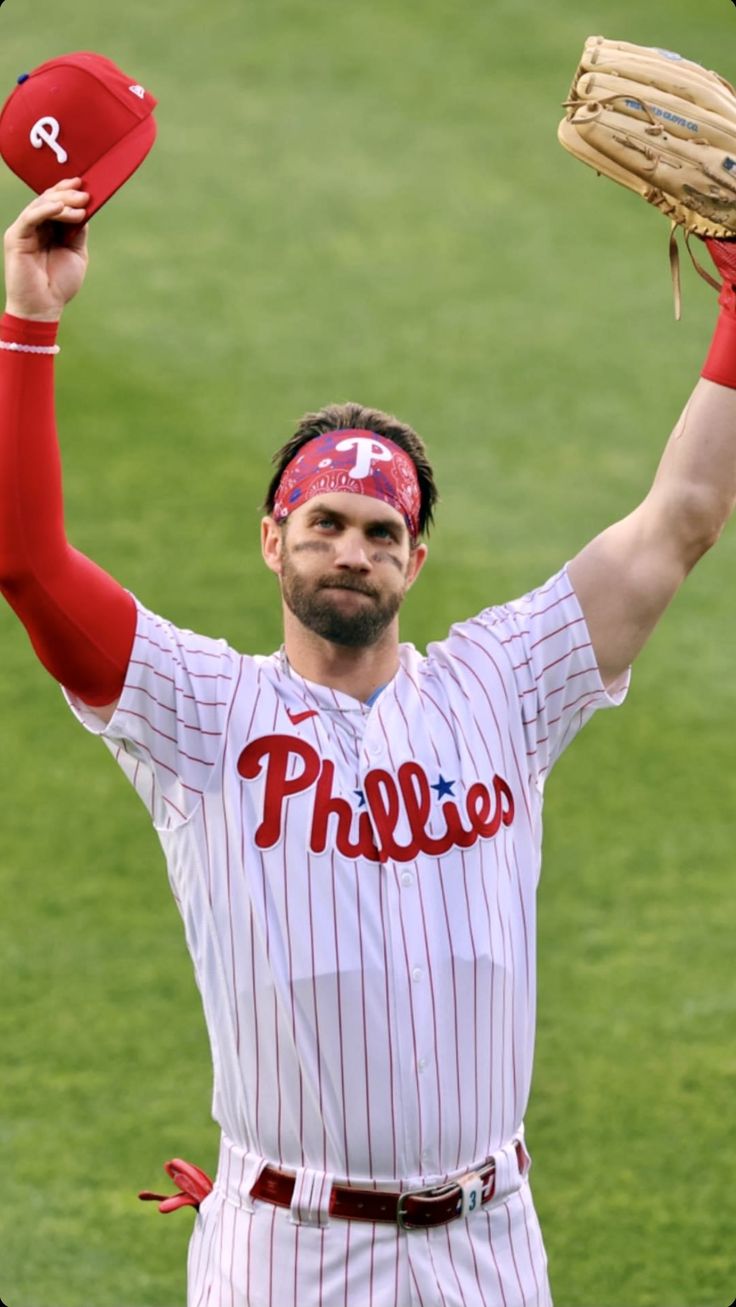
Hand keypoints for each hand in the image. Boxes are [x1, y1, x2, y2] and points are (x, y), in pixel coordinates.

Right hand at [3, 179, 89, 321]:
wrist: (43, 307)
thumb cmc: (59, 285)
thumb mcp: (76, 254)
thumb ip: (78, 232)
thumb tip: (84, 211)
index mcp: (48, 229)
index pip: (56, 203)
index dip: (68, 191)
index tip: (84, 183)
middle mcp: (35, 226)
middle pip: (48, 200)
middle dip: (68, 194)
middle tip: (85, 194)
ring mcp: (24, 230)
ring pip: (41, 205)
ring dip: (62, 202)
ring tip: (80, 205)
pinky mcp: (16, 237)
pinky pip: (30, 217)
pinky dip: (45, 210)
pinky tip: (61, 208)